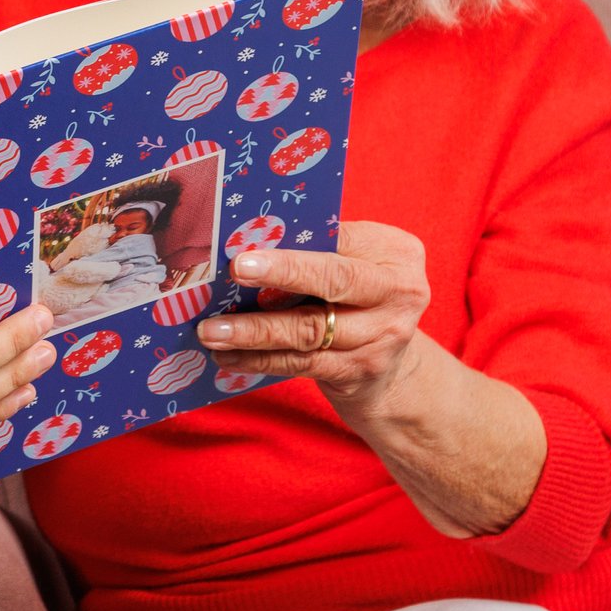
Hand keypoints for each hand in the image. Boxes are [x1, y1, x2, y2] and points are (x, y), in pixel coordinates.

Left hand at [197, 221, 542, 537]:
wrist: (393, 372)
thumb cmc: (357, 301)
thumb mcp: (356, 266)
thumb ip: (319, 250)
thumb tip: (247, 238)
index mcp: (397, 252)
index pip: (340, 238)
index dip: (296, 241)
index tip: (251, 243)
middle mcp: (400, 292)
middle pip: (333, 279)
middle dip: (281, 273)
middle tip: (235, 271)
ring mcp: (384, 336)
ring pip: (309, 329)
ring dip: (254, 330)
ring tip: (210, 329)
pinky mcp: (361, 372)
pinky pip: (301, 364)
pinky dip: (260, 360)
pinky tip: (228, 357)